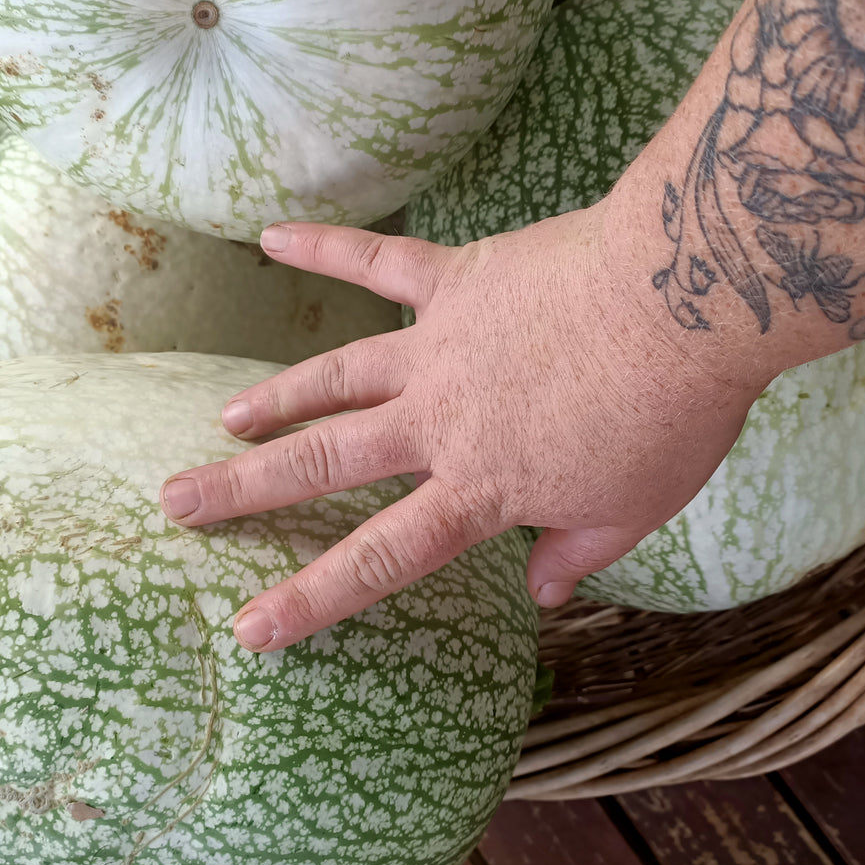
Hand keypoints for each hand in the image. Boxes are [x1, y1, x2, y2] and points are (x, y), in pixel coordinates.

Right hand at [159, 205, 766, 651]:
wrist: (688, 300)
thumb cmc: (670, 415)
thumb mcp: (634, 509)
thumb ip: (576, 552)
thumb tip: (541, 592)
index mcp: (478, 488)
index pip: (379, 559)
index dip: (310, 600)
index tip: (247, 631)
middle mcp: (437, 421)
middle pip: (323, 461)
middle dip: (245, 488)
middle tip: (176, 502)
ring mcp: (437, 345)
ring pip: (335, 375)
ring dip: (276, 398)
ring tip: (225, 417)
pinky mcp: (455, 279)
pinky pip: (376, 259)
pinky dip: (321, 246)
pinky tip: (268, 233)